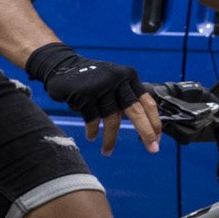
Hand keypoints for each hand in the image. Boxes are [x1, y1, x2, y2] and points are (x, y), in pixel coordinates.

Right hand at [24, 44, 157, 150]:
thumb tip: (143, 125)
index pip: (147, 102)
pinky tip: (91, 136)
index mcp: (129, 77)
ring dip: (110, 139)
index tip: (156, 139)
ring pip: (112, 119)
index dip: (154, 122)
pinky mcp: (85, 94)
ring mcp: (101, 86)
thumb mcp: (114, 82)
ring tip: (107, 151)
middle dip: (145, 132)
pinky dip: (92, 131)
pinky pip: (92, 119)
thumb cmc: (92, 79)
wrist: (62, 66)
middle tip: (152, 149)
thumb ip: (126, 98)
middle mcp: (118, 80)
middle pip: (136, 111)